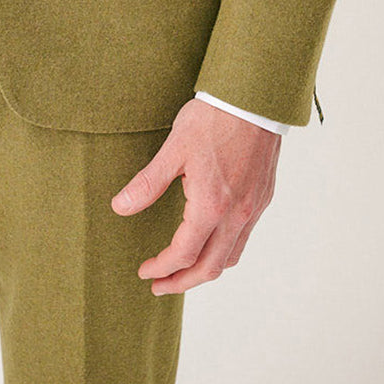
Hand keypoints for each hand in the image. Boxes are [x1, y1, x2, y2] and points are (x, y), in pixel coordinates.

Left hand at [111, 97, 280, 293]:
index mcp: (211, 206)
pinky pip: (244, 238)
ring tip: (184, 270)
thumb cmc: (213, 118)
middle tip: (160, 286)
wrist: (254, 98)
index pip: (183, 254)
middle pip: (210, 268)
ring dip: (206, 270)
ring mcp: (253, 209)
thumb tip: (120, 207)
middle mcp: (237, 215)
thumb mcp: (174, 148)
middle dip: (183, 283)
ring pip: (231, 257)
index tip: (145, 271)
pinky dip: (224, 251)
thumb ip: (148, 183)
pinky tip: (211, 242)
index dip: (162, 268)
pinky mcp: (262, 198)